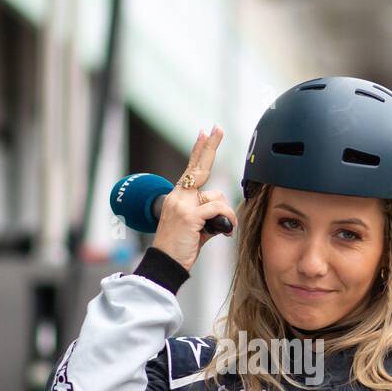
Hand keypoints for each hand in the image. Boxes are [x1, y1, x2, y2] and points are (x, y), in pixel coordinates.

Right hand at [152, 125, 237, 271]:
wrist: (165, 263)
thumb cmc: (179, 247)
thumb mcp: (195, 227)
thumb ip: (207, 215)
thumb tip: (223, 213)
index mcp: (178, 197)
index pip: (190, 169)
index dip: (198, 151)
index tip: (204, 134)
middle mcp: (178, 197)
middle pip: (199, 167)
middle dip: (210, 146)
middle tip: (217, 128)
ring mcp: (183, 205)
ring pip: (218, 198)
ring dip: (226, 215)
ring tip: (223, 230)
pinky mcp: (190, 216)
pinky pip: (218, 210)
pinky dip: (227, 221)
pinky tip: (225, 232)